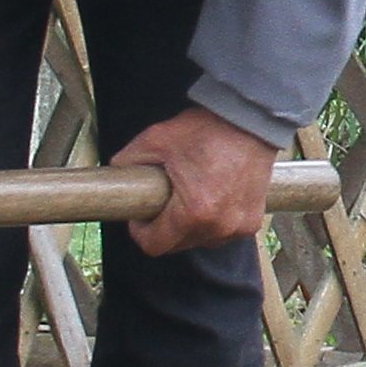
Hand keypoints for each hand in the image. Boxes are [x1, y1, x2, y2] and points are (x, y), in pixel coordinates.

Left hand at [111, 106, 276, 256]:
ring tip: (189, 197)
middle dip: (164, 227)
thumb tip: (114, 174)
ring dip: (189, 227)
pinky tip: (211, 198)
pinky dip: (212, 222)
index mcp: (193, 212)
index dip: (141, 232)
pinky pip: (222, 233)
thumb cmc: (207, 130)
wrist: (250, 121)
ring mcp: (238, 227)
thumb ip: (128, 161)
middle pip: (177, 245)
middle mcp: (218, 226)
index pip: (155, 245)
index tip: (140, 216)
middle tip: (163, 201)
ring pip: (200, 240)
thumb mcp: (155, 140)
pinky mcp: (251, 222)